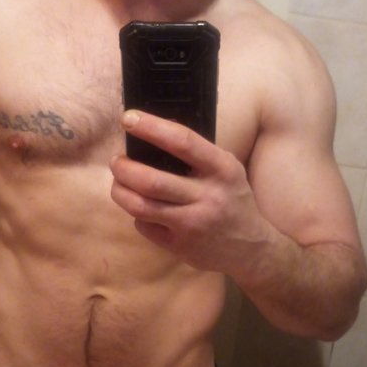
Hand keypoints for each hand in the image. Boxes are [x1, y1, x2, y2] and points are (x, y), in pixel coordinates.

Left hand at [110, 111, 272, 273]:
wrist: (250, 247)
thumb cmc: (232, 200)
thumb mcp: (227, 170)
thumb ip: (199, 154)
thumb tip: (154, 130)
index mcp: (222, 169)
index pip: (183, 142)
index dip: (152, 128)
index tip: (128, 119)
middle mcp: (208, 197)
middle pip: (151, 181)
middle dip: (124, 168)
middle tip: (116, 160)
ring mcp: (193, 224)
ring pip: (141, 206)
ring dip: (120, 191)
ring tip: (118, 182)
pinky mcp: (180, 245)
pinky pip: (144, 226)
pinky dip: (137, 215)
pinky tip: (143, 210)